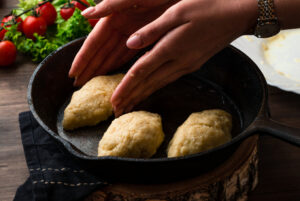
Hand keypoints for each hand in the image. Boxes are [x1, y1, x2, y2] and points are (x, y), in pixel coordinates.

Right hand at [69, 0, 177, 85]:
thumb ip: (111, 5)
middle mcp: (119, 27)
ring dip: (103, 69)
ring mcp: (132, 33)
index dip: (83, 58)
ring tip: (93, 83)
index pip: (94, 43)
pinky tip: (115, 74)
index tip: (73, 73)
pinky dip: (120, 65)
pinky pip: (128, 54)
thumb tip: (85, 15)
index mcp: (113, 18)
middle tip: (79, 85)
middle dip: (90, 68)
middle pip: (101, 52)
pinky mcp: (144, 37)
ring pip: (113, 55)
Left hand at [107, 0, 257, 115]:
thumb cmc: (208, 7)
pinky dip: (155, 87)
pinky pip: (169, 79)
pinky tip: (149, 90)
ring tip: (129, 106)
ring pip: (158, 85)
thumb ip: (152, 30)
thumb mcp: (177, 12)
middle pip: (148, 84)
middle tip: (117, 112)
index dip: (125, 88)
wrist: (238, 14)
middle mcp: (178, 62)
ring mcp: (187, 65)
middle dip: (131, 98)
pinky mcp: (193, 64)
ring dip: (142, 96)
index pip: (141, 72)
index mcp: (170, 48)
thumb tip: (130, 44)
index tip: (113, 101)